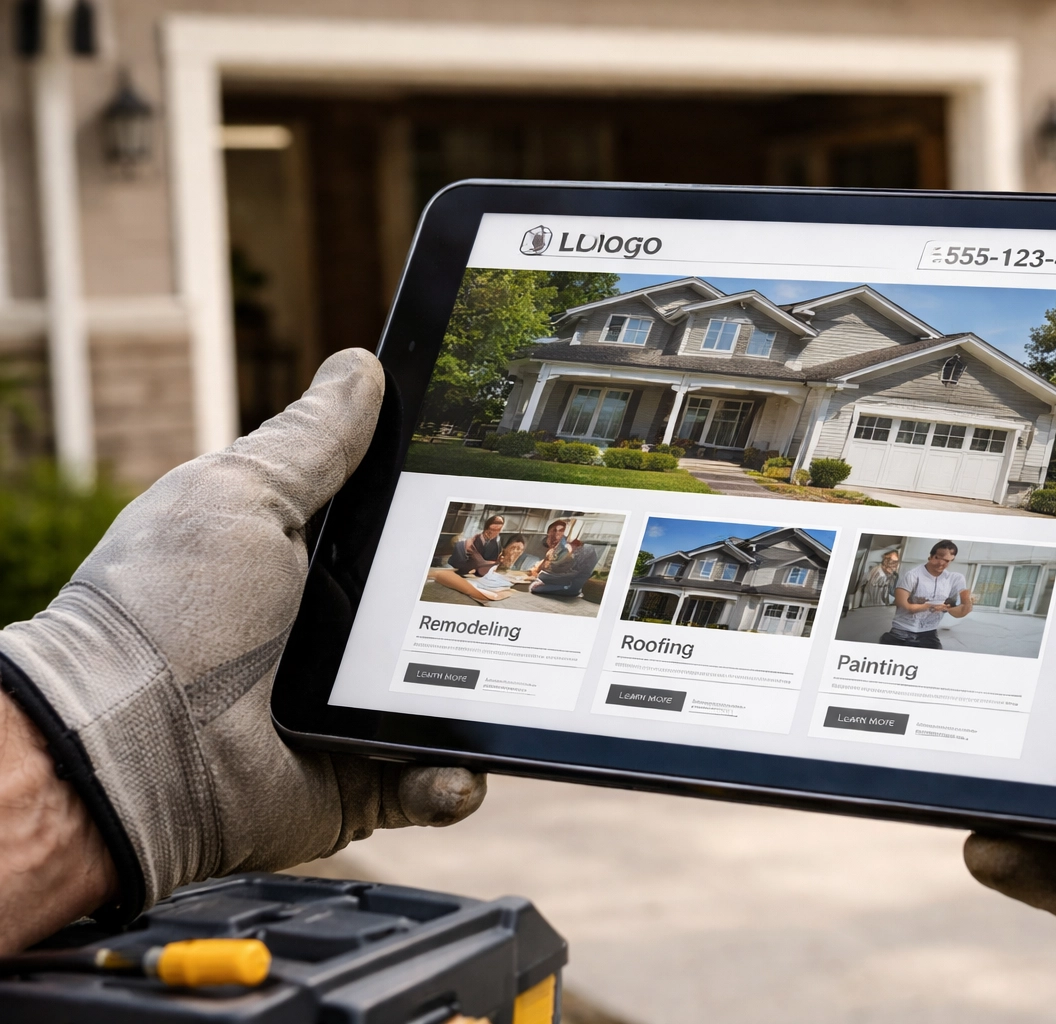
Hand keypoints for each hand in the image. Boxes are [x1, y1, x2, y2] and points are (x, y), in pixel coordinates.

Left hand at [0, 350, 486, 919]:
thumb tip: (362, 366)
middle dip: (490, 604)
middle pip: (446, 611)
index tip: (511, 496)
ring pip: (455, 700)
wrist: (126, 747)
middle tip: (541, 591)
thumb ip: (312, 440)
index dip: (457, 512)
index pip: (403, 528)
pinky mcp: (361, 782)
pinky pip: (433, 785)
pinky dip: (454, 780)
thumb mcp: (241, 496)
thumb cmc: (167, 608)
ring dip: (491, 698)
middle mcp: (335, 637)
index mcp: (309, 563)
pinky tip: (453, 769)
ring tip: (518, 687)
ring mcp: (352, 713)